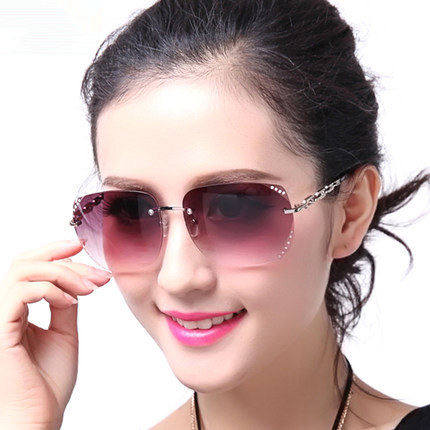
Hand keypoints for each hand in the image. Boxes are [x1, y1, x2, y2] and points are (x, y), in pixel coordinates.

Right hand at [0, 240, 111, 427]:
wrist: (39, 417)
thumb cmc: (48, 382)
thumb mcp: (64, 332)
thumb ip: (64, 303)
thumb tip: (76, 280)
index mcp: (16, 311)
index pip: (29, 268)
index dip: (54, 252)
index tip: (84, 248)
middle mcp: (4, 310)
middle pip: (25, 262)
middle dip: (62, 257)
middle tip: (94, 267)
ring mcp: (0, 318)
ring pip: (24, 271)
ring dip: (64, 273)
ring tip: (90, 289)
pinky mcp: (0, 329)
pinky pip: (22, 292)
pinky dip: (52, 289)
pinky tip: (72, 302)